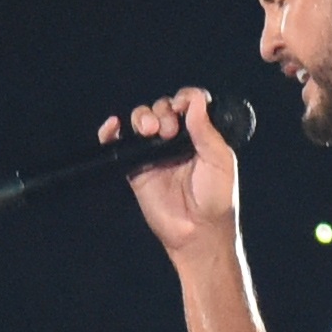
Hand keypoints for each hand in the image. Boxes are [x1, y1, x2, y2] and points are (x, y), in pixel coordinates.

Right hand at [115, 87, 242, 265]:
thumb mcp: (219, 160)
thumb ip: (205, 130)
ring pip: (141, 120)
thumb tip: (196, 99)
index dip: (184, 99)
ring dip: (142, 117)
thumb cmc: (217, 199)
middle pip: (162, 107)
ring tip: (149, 130)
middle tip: (169, 130)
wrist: (198, 231)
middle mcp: (177, 140)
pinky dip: (112, 132)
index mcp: (200, 135)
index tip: (184, 107)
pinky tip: (114, 126)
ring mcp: (155, 153)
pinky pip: (120, 144)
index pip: (188, 103)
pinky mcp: (137, 167)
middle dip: (162, 111)